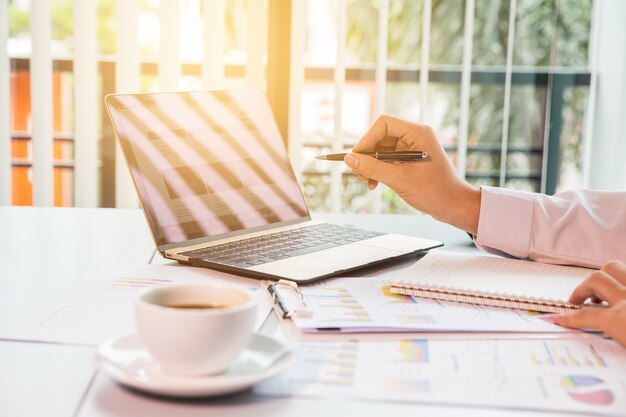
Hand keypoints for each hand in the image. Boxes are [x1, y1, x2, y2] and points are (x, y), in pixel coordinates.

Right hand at [344, 115, 480, 233]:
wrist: (454, 207)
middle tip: (357, 172)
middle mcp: (415, 137)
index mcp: (417, 133)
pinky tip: (374, 184)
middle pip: (381, 137)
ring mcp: (413, 149)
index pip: (384, 124)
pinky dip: (379, 171)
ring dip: (371, 165)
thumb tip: (349, 159)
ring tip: (365, 181)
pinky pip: (388, 160)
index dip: (366, 139)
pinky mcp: (411, 161)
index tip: (355, 157)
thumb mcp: (399, 180)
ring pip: (382, 150)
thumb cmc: (434, 192)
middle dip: (367, 155)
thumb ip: (372, 168)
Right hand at [554, 261, 625, 347]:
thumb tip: (599, 339)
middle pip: (596, 280)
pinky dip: (621, 280)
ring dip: (604, 276)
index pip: (586, 315)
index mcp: (620, 320)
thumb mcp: (625, 352)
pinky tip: (620, 293)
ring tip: (601, 291)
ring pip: (615, 268)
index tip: (561, 319)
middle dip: (583, 289)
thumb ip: (611, 340)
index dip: (570, 318)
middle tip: (579, 300)